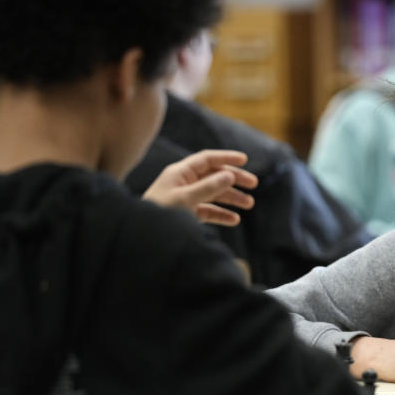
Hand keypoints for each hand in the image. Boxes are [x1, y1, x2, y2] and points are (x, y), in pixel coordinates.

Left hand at [143, 150, 257, 225]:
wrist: (141, 237)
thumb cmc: (159, 214)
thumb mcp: (185, 199)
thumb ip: (208, 187)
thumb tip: (229, 175)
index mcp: (180, 173)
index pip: (207, 159)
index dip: (226, 158)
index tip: (245, 160)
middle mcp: (184, 183)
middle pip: (214, 176)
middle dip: (234, 180)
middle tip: (253, 184)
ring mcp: (186, 199)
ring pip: (213, 194)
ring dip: (231, 198)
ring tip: (249, 204)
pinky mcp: (187, 214)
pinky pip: (208, 211)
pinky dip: (221, 214)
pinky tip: (234, 219)